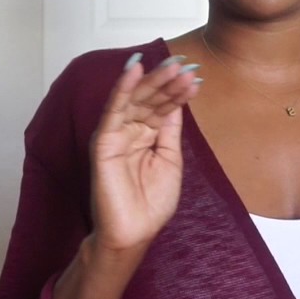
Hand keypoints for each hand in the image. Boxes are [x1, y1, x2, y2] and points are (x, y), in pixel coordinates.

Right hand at [89, 54, 201, 256]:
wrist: (133, 233)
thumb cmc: (150, 204)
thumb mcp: (169, 160)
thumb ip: (169, 130)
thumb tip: (177, 101)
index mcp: (148, 135)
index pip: (163, 106)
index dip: (178, 91)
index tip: (195, 76)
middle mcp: (131, 130)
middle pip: (150, 98)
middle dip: (168, 82)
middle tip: (185, 66)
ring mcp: (117, 133)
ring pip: (135, 99)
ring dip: (153, 80)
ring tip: (172, 67)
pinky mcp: (103, 141)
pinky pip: (113, 110)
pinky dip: (123, 88)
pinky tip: (134, 70)